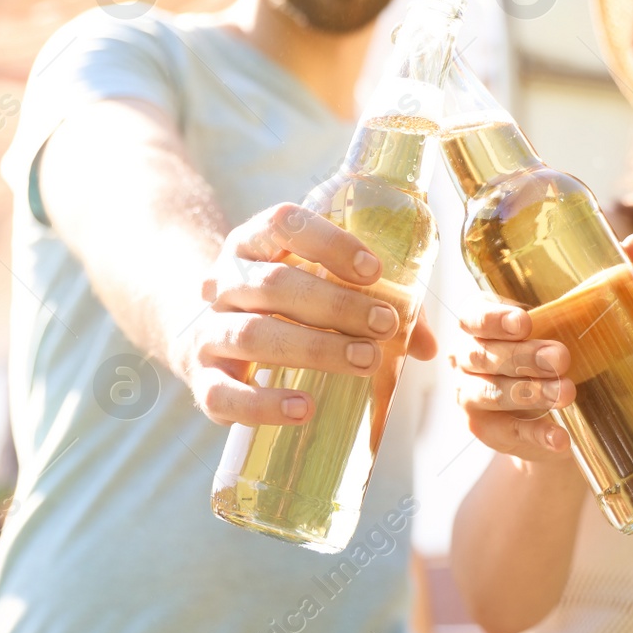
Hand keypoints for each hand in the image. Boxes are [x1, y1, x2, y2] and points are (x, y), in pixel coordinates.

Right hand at [173, 203, 431, 426]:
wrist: (211, 335)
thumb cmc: (284, 306)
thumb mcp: (317, 286)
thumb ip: (372, 304)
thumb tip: (428, 345)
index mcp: (253, 243)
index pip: (282, 223)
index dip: (328, 243)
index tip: (375, 270)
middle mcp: (224, 281)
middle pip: (274, 285)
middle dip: (336, 305)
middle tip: (385, 324)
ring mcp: (209, 331)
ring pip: (253, 335)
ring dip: (314, 349)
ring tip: (365, 361)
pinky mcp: (204, 379)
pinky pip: (224, 393)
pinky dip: (264, 403)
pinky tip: (305, 408)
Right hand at [451, 233, 632, 459]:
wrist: (557, 411)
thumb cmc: (562, 346)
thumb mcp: (581, 315)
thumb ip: (608, 279)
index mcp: (483, 320)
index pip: (474, 314)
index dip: (493, 318)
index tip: (525, 321)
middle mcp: (467, 356)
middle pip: (484, 354)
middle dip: (523, 357)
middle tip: (562, 357)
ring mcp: (472, 395)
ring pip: (489, 393)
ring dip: (528, 394)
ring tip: (568, 393)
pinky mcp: (487, 431)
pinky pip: (506, 434)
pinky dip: (534, 437)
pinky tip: (561, 439)